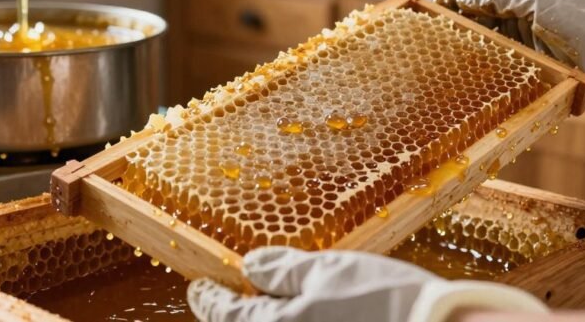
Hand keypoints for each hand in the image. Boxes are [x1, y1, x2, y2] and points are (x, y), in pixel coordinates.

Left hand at [187, 247, 546, 321]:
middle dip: (240, 315)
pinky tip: (315, 316)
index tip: (197, 288)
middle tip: (237, 296)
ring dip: (275, 320)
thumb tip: (251, 266)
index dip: (208, 299)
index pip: (225, 314)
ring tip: (280, 304)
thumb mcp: (330, 271)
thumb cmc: (387, 301)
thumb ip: (283, 271)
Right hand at [436, 0, 584, 111]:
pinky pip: (505, 69)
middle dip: (458, 25)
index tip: (430, 7)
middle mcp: (527, 15)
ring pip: (491, 44)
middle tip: (430, 36)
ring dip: (471, 49)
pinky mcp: (537, 70)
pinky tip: (470, 76)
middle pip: (482, 18)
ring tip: (445, 56)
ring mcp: (531, 43)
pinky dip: (488, 71)